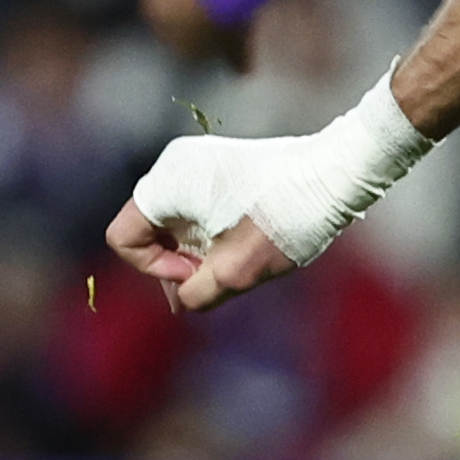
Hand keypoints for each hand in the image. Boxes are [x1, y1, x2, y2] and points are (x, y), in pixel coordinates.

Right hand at [104, 180, 293, 314]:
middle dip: (178, 261)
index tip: (198, 271)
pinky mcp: (220, 166)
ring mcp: (197, 161)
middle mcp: (174, 164)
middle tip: (221, 274)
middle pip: (148, 229)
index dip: (153, 268)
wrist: (336, 173)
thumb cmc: (284, 217)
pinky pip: (196, 208)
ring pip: (175, 221)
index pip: (123, 238)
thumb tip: (184, 298)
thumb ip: (195, 293)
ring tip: (239, 258)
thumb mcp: (236, 272)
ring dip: (198, 249)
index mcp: (167, 182)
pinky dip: (212, 232)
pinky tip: (247, 242)